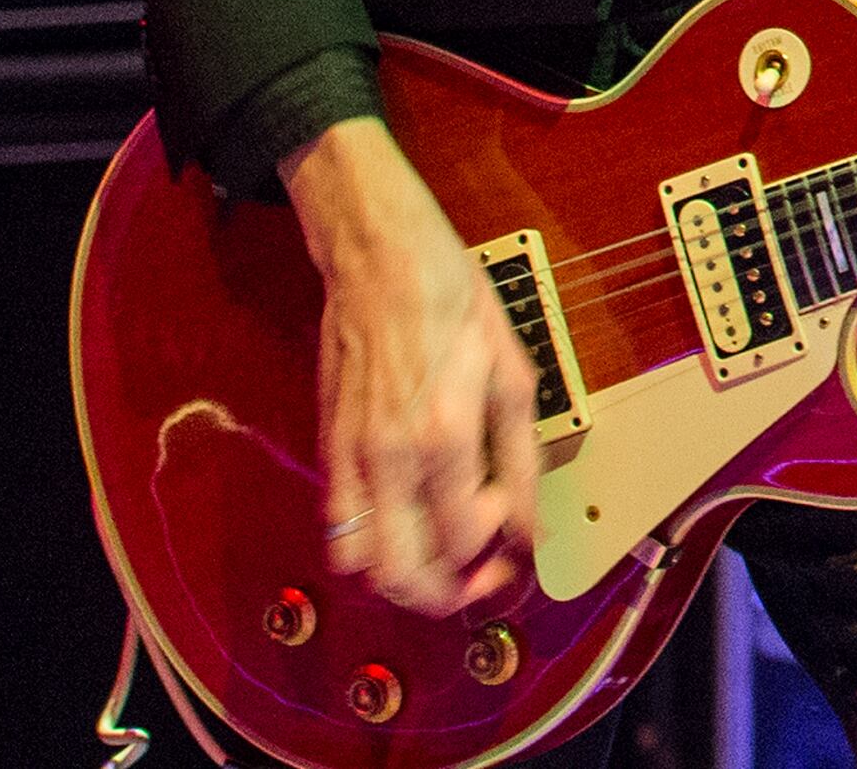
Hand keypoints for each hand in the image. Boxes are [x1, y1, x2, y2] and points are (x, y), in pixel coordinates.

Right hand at [281, 116, 543, 615]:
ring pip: (360, 568)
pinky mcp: (327, 451)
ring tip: (442, 556)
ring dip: (403, 580)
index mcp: (443, 437)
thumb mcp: (514, 377)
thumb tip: (529, 529)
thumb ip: (521, 462)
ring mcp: (350, 459)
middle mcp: (388, 459)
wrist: (381, 261)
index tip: (513, 534)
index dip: (494, 555)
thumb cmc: (453, 305)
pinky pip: (336, 531)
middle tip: (480, 573)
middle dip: (447, 593)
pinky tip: (406, 524)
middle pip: (402, 577)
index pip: (463, 542)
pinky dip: (369, 550)